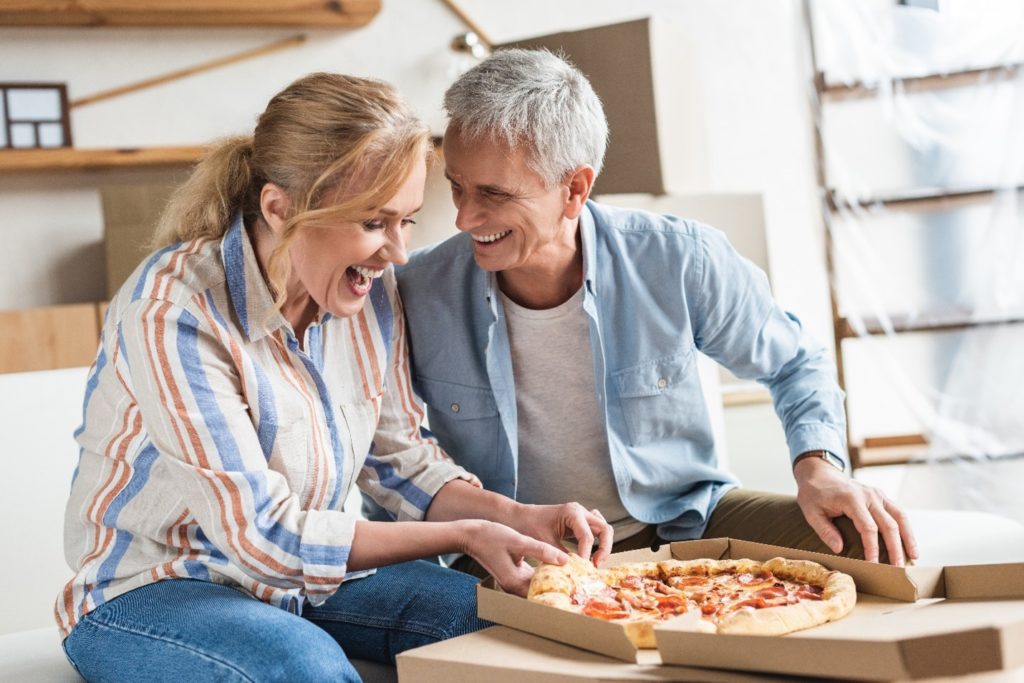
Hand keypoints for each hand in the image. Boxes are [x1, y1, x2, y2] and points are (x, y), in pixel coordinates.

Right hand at [459, 520, 568, 595]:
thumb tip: (564, 560)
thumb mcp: (517, 541)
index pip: (542, 594)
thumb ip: (541, 550)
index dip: (561, 592)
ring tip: (575, 574)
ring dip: (554, 579)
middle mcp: (514, 586)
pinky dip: (546, 573)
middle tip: (582, 581)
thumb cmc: (490, 536)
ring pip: (539, 585)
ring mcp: (514, 580)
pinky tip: (559, 564)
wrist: (470, 535)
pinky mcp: (515, 573)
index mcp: (514, 582)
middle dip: (560, 587)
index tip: (579, 588)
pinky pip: (534, 577)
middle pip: (542, 592)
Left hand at [505, 502, 614, 566]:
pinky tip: (593, 553)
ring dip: (604, 545)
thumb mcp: (545, 542)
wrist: (520, 517)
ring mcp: (582, 515)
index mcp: (572, 512)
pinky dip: (599, 541)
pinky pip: (597, 529)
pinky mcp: (580, 522)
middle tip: (596, 565)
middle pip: (605, 529)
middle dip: (604, 549)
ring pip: (604, 528)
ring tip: (596, 562)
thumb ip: (560, 555)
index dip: (586, 554)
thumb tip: (573, 571)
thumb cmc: (529, 526)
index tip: (582, 568)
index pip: (588, 536)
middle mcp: (580, 511)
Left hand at [794, 457, 917, 565]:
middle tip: (898, 569)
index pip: (868, 528)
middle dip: (895, 548)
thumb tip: (839, 549)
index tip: (874, 565)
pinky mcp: (880, 496)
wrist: (819, 474)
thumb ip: (825, 530)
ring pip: (900, 517)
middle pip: (889, 524)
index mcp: (851, 499)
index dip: (873, 548)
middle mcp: (868, 495)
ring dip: (908, 537)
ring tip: (913, 557)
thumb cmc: (814, 494)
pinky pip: (897, 512)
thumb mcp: (811, 512)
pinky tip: (908, 542)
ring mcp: (877, 494)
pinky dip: (905, 527)